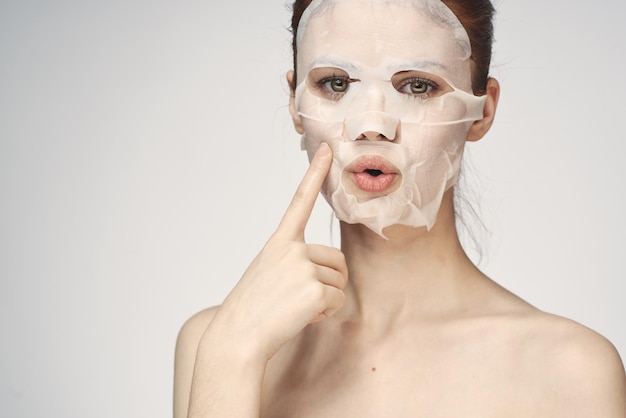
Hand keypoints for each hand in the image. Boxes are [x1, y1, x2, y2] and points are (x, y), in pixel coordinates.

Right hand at [210, 143, 347, 360]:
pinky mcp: (315, 289)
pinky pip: (338, 301)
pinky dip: (325, 314)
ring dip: (325, 299)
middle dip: (330, 281)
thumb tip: (332, 271)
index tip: (328, 150)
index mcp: (278, 242)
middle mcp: (292, 249)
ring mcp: (304, 267)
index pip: (300, 202)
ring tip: (295, 308)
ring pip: (339, 282)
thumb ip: (295, 263)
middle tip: (302, 298)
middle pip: (336, 260)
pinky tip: (301, 317)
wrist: (237, 338)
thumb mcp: (268, 274)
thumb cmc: (251, 309)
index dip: (315, 174)